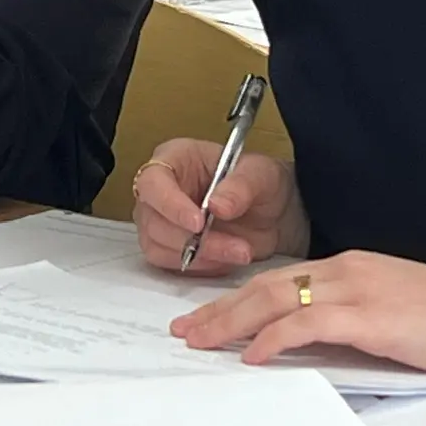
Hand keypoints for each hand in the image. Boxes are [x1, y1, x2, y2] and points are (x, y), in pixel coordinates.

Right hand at [132, 139, 308, 274]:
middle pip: (152, 220)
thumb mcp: (260, 175)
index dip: (169, 204)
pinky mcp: (169, 248)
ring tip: (239, 252)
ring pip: (157, 247)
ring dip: (199, 257)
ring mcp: (161, 221)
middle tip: (235, 246)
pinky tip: (228, 259)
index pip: (152, 181)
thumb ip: (240, 186)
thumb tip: (216, 205)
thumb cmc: (261, 183)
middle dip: (191, 239)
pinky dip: (200, 267)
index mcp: (175, 158)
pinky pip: (170, 265)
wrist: (274, 214)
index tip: (198, 223)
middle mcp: (160, 190)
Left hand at [172, 251, 425, 378]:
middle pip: (264, 286)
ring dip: (231, 323)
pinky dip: (274, 339)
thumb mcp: (398, 317)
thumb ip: (356, 324)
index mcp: (353, 268)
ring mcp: (359, 291)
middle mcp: (348, 271)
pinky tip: (252, 356)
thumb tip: (317, 349)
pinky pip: (308, 324)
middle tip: (181, 331)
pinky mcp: (374, 318)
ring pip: (275, 300)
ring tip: (198, 343)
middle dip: (218, 310)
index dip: (237, 300)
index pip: (280, 281)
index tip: (205, 318)